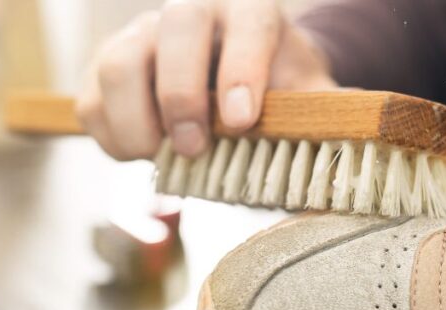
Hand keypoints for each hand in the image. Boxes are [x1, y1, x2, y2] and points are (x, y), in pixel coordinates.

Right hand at [76, 0, 337, 160]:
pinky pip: (90, 99)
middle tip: (196, 149)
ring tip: (165, 158)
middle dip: (181, 96)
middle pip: (173, 29)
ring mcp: (141, 33)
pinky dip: (110, 137)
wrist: (236, 77)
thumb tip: (355, 141)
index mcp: (251, 8)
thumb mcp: (310, 94)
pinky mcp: (105, 65)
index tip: (241, 121)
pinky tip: (141, 155)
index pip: (247, 22)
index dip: (241, 69)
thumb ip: (326, 113)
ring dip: (137, 122)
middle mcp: (191, 9)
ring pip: (118, 63)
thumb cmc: (278, 87)